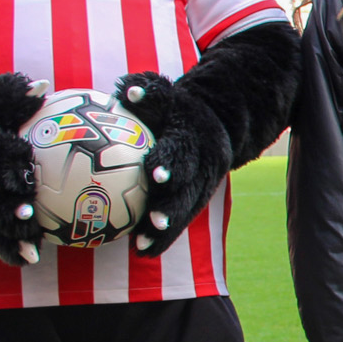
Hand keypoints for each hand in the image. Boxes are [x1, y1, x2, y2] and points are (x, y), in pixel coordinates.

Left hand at [115, 71, 232, 257]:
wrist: (216, 122)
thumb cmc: (175, 107)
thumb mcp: (166, 92)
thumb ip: (148, 91)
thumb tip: (126, 91)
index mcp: (193, 137)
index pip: (181, 150)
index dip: (170, 163)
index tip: (154, 175)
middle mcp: (203, 163)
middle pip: (189, 188)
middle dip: (173, 206)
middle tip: (154, 220)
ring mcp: (205, 183)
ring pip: (187, 209)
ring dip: (168, 228)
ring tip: (143, 245)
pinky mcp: (199, 197)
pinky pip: (182, 218)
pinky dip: (164, 235)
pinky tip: (142, 250)